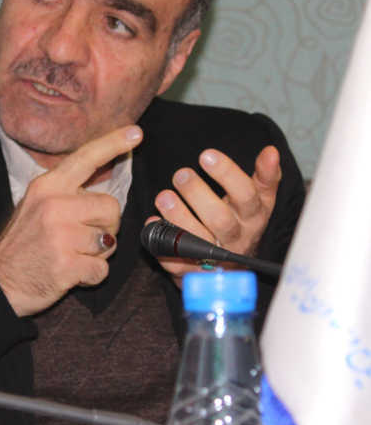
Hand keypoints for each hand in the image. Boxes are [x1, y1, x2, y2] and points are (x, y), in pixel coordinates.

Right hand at [0, 125, 143, 316]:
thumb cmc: (23, 242)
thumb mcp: (36, 204)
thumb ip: (66, 192)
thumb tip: (102, 179)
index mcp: (48, 186)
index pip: (86, 157)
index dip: (113, 143)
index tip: (135, 132)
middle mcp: (54, 205)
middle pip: (111, 206)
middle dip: (107, 225)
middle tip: (83, 237)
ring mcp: (60, 236)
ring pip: (110, 239)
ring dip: (98, 253)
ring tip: (73, 254)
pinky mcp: (66, 265)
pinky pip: (102, 269)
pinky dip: (91, 275)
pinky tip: (71, 273)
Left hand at [149, 145, 280, 283]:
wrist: (230, 269)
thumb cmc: (241, 224)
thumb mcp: (259, 202)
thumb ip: (265, 177)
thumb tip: (271, 152)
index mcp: (253, 218)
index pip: (245, 194)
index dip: (227, 174)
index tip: (206, 155)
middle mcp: (236, 239)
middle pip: (220, 219)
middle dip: (198, 194)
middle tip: (181, 174)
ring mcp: (215, 259)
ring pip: (197, 241)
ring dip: (178, 218)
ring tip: (164, 196)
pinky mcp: (193, 273)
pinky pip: (176, 263)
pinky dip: (162, 246)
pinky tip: (152, 224)